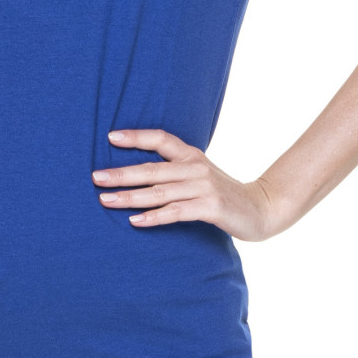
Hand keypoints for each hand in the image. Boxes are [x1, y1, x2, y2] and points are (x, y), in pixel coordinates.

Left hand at [92, 128, 277, 241]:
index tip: (110, 137)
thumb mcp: (200, 174)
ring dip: (129, 197)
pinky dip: (154, 217)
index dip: (136, 137)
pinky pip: (175, 212)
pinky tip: (135, 221)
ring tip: (105, 200)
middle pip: (151, 168)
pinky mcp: (210, 207)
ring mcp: (203, 187)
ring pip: (158, 191)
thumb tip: (138, 172)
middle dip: (121, 173)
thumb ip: (176, 170)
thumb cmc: (223, 193)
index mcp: (191, 155)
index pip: (160, 138)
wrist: (261, 208)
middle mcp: (195, 167)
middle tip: (95, 178)